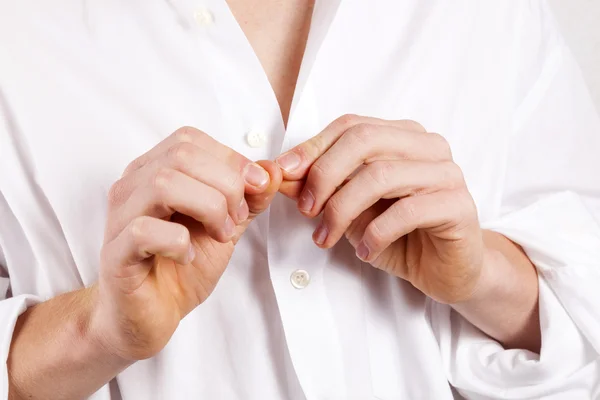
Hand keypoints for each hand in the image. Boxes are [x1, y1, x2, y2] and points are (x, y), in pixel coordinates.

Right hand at [92, 127, 281, 359]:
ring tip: (218, 236)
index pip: (190, 139)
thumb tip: (272, 170)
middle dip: (225, 185)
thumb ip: (248, 197)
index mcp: (154, 172)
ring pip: (163, 184)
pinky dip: (178, 243)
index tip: (254, 190)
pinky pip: (145, 231)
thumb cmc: (182, 267)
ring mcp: (119, 219)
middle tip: (234, 220)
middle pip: (181, 155)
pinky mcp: (115, 254)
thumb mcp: (226, 226)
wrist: (151, 316)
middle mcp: (132, 187)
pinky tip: (187, 257)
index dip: (230, 160)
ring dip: (207, 209)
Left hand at [277, 115, 484, 304]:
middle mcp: (428, 146)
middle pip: (364, 141)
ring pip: (381, 175)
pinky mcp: (458, 205)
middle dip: (324, 175)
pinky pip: (407, 211)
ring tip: (326, 237)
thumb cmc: (398, 235)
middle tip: (306, 210)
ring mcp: (446, 173)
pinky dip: (375, 234)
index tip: (283, 174)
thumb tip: (280, 172)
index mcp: (402, 136)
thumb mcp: (350, 209)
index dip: (312, 147)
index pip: (351, 126)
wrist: (446, 270)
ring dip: (342, 209)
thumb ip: (320, 187)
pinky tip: (365, 251)